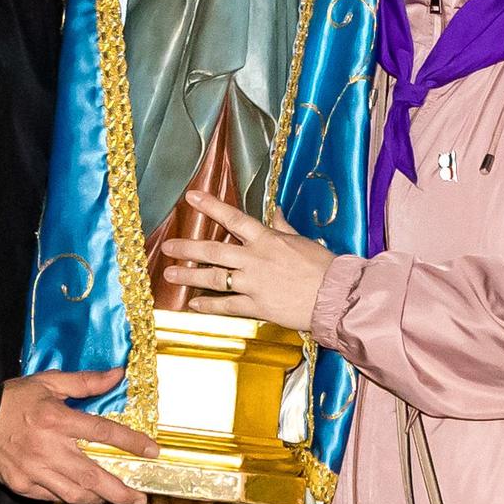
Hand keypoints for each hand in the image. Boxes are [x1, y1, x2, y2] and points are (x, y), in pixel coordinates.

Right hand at [0, 368, 159, 503]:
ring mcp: (35, 471)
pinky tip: (86, 500)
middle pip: (93, 477)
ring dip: (100, 501)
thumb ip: (85, 381)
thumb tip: (118, 373)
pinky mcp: (23, 486)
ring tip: (118, 502)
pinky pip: (54, 499)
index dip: (131, 443)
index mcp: (57, 419)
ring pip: (75, 495)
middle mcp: (48, 448)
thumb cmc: (14, 398)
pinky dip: (72, 501)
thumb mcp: (49, 381)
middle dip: (121, 491)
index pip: (103, 432)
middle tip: (141, 498)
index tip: (152, 452)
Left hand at [161, 191, 337, 332]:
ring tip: (170, 274)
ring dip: (189, 276)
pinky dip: (208, 305)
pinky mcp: (257, 306)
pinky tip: (193, 305)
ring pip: (214, 278)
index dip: (210, 206)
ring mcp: (254, 283)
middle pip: (214, 250)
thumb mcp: (301, 240)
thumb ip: (282, 226)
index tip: (191, 197)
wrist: (336, 296)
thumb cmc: (322, 266)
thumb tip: (274, 210)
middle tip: (167, 247)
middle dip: (188, 248)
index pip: (233, 218)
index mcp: (267, 239)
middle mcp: (255, 259)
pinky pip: (227, 305)